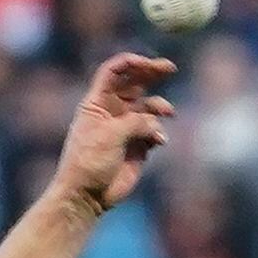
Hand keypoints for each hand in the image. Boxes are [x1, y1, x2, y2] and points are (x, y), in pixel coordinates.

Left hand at [50, 53, 175, 218]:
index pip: (115, 71)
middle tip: (170, 67)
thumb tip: (156, 121)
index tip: (148, 63)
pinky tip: (157, 141)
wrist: (87, 195)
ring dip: (160, 105)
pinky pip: (154, 130)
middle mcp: (113, 110)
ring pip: (149, 106)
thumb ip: (135, 121)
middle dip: (152, 72)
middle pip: (135, 82)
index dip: (132, 62)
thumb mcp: (111, 134)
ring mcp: (126, 127)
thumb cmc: (90, 162)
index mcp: (98, 102)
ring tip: (169, 112)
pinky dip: (159, 132)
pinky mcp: (138, 145)